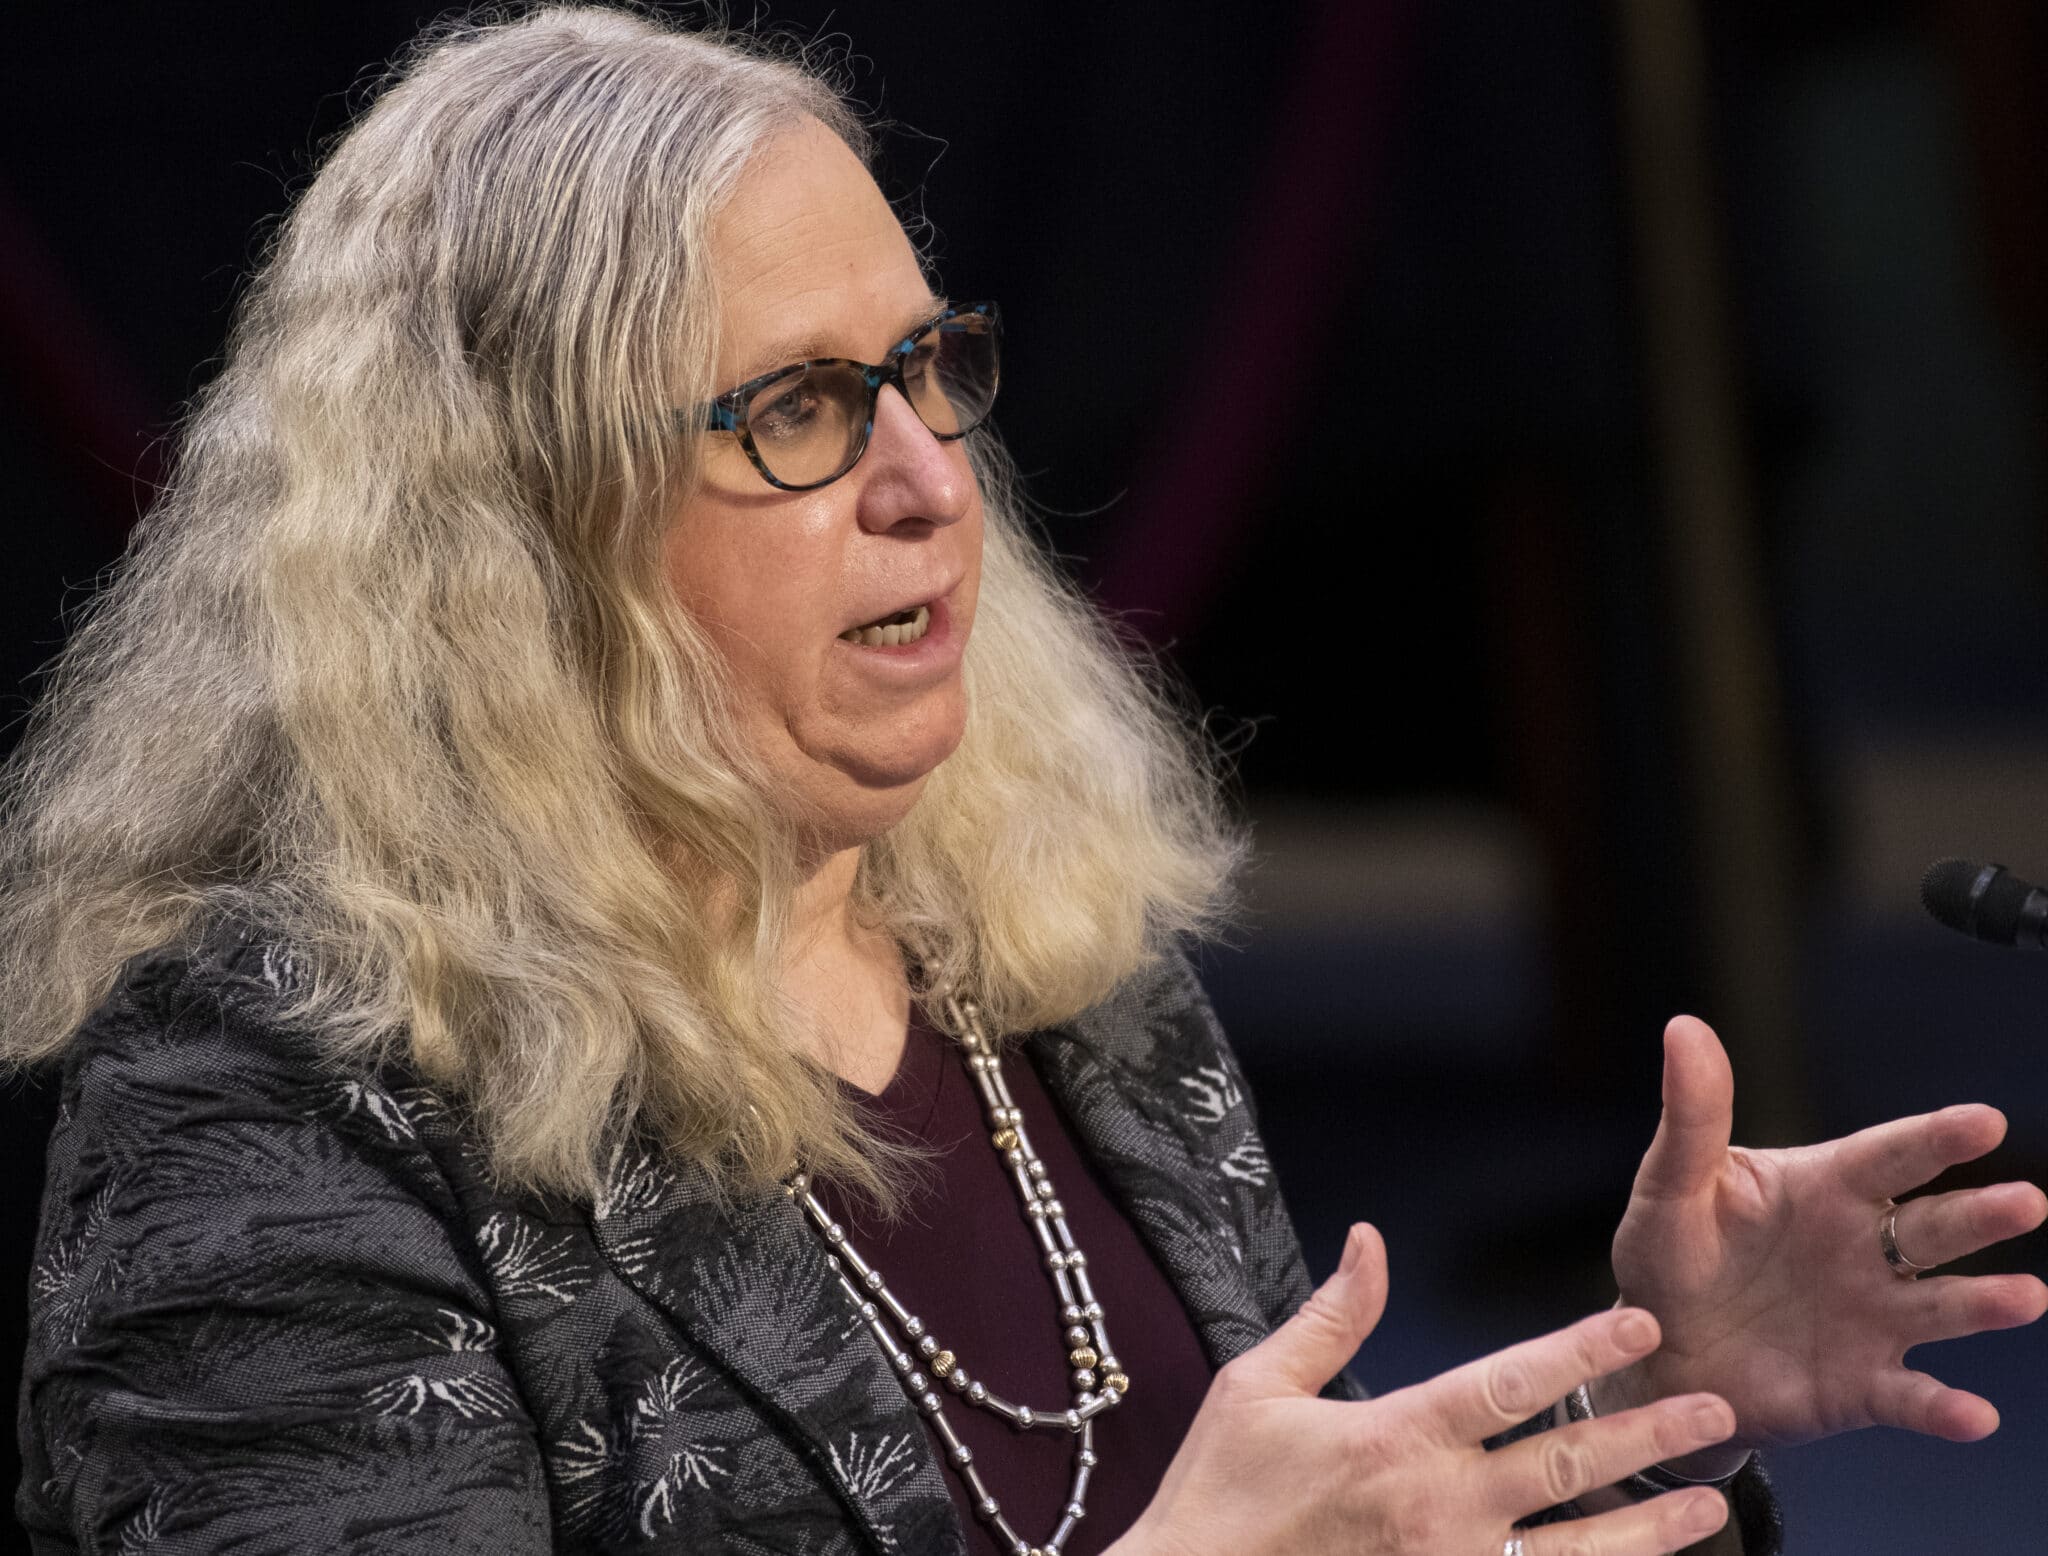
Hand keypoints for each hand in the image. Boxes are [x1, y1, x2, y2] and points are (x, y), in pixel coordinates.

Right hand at [1113, 1223, 1737, 1555]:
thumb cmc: (1220, 1493)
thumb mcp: (1259, 1386)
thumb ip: (1333, 1316)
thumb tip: (1370, 1240)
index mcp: (1397, 1437)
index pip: (1511, 1383)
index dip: (1583, 1350)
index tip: (1641, 1324)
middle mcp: (1440, 1509)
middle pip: (1568, 1467)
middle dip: (1649, 1435)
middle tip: (1715, 1408)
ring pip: (1577, 1554)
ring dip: (1649, 1530)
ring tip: (1709, 1506)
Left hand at [1607, 1015, 2047, 1466]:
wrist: (1654, 1353)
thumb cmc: (1669, 1254)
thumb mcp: (1672, 1185)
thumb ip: (1692, 1115)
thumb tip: (1684, 1026)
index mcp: (1825, 1188)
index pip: (1888, 1156)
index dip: (1935, 1139)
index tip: (1985, 1121)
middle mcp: (1864, 1250)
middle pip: (1933, 1227)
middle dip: (1981, 1215)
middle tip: (2027, 1201)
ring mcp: (1871, 1318)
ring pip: (1941, 1306)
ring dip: (1984, 1302)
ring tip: (2027, 1296)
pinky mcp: (1860, 1385)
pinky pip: (1908, 1396)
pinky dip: (1943, 1407)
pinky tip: (1972, 1415)